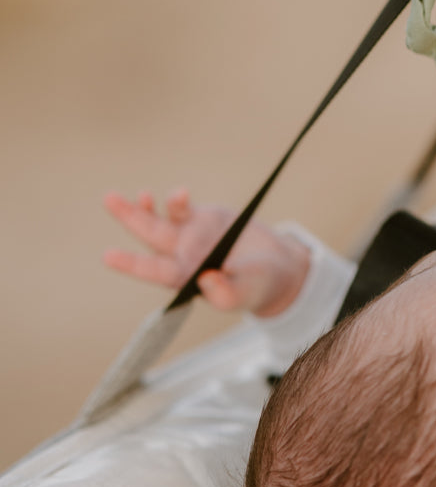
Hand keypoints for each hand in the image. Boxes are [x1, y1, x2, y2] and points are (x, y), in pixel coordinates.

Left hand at [103, 188, 309, 316]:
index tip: (107, 255)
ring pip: (158, 219)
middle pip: (149, 236)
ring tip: (140, 193)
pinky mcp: (202, 219)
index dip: (132, 263)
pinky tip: (180, 193)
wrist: (276, 267)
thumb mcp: (244, 293)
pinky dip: (177, 200)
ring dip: (145, 206)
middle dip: (129, 217)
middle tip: (109, 199)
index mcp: (186, 278)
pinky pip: (181, 208)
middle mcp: (181, 256)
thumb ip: (226, 292)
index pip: (155, 270)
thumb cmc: (257, 287)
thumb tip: (205, 279)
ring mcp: (189, 236)